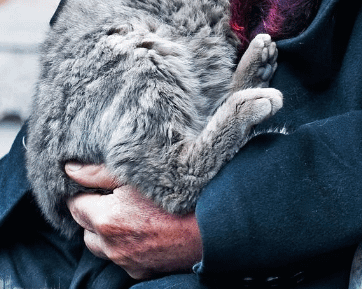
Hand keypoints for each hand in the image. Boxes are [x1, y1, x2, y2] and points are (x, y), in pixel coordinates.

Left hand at [65, 163, 202, 279]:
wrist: (212, 223)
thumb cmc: (177, 191)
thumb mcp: (137, 172)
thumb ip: (98, 172)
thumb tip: (70, 169)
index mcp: (106, 219)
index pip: (75, 206)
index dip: (85, 191)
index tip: (98, 184)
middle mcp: (112, 246)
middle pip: (85, 229)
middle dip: (93, 213)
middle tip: (113, 196)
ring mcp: (127, 262)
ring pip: (102, 246)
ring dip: (107, 231)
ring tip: (129, 212)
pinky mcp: (142, 271)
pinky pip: (123, 258)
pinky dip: (125, 245)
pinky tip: (143, 228)